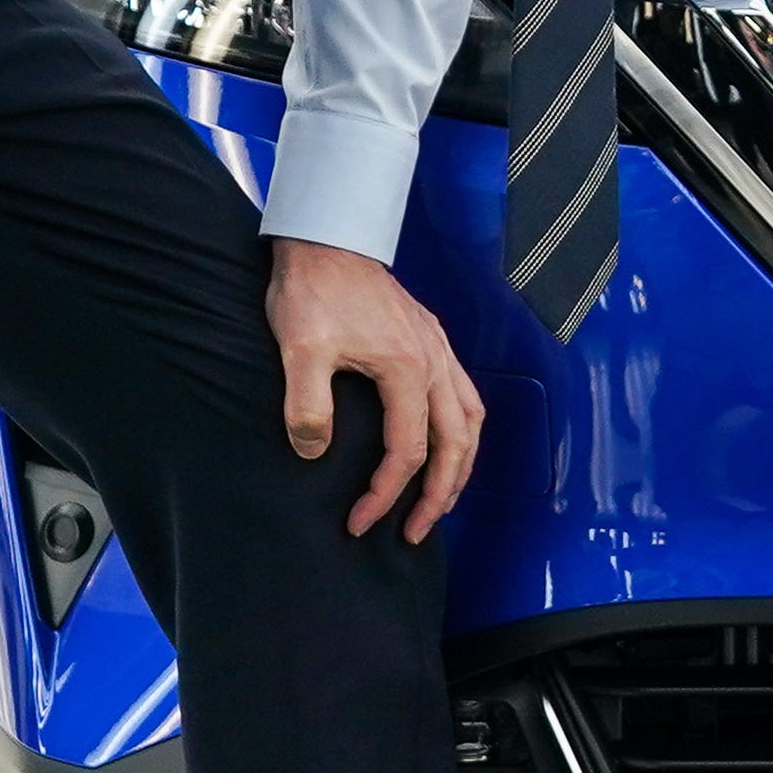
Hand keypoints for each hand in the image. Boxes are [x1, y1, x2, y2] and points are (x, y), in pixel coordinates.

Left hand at [265, 240, 484, 542]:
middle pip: (456, 443)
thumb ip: (308, 404)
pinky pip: (466, 393)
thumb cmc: (313, 291)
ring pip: (472, 418)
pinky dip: (464, 428)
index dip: (385, 495)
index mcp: (406, 368)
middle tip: (416, 532)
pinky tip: (449, 439)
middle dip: (440, 495)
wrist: (326, 240)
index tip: (359, 521)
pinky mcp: (430, 338)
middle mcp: (433, 361)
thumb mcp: (300, 349)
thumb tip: (314, 451)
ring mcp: (437, 348)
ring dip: (462, 464)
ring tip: (443, 497)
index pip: (407, 451)